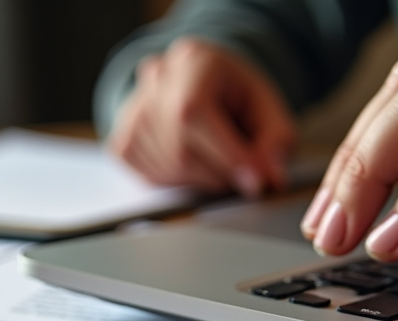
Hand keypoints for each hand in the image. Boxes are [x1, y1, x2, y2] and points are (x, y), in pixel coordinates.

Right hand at [107, 37, 296, 197]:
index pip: (194, 112)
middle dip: (220, 172)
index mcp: (191, 60)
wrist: (199, 86)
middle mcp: (154, 81)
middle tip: (243, 174)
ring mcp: (132, 113)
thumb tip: (270, 178)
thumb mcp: (267, 107)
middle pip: (180, 148)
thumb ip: (275, 141)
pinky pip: (153, 178)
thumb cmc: (234, 95)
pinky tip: (193, 160)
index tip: (256, 182)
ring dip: (204, 179)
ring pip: (169, 168)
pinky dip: (181, 181)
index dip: (226, 155)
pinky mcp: (122, 143)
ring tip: (217, 159)